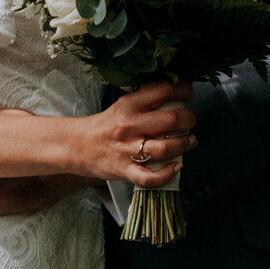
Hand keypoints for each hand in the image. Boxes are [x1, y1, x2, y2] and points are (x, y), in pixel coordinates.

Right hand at [72, 81, 195, 186]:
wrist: (78, 146)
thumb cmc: (106, 126)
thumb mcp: (124, 105)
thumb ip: (147, 100)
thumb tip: (177, 95)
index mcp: (129, 105)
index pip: (163, 90)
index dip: (183, 91)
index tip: (188, 95)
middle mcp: (129, 125)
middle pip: (170, 120)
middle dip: (189, 119)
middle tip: (191, 121)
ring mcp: (127, 150)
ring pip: (165, 148)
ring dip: (184, 144)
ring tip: (190, 141)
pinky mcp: (124, 171)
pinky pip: (150, 178)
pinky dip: (167, 174)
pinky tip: (176, 167)